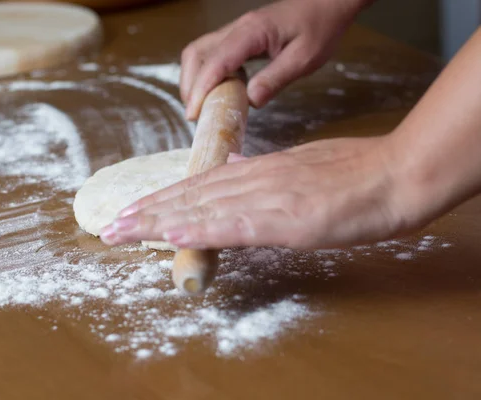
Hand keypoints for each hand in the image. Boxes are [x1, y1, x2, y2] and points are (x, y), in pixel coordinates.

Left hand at [100, 136, 415, 249]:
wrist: (394, 176)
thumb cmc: (354, 174)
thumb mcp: (301, 163)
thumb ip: (263, 168)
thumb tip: (232, 164)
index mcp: (259, 170)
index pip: (201, 184)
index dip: (165, 198)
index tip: (137, 208)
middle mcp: (254, 180)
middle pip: (191, 196)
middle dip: (149, 211)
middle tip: (113, 224)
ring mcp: (266, 198)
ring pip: (202, 209)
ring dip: (159, 221)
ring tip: (124, 230)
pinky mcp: (284, 219)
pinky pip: (233, 226)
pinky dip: (199, 230)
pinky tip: (172, 236)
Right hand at [181, 0, 368, 119]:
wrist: (327, 3)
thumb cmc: (320, 28)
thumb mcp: (305, 58)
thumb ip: (276, 79)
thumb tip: (250, 101)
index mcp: (252, 32)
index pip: (216, 61)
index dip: (201, 88)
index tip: (193, 114)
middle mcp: (237, 29)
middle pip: (196, 53)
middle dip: (190, 85)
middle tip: (194, 114)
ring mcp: (235, 31)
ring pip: (199, 52)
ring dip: (194, 79)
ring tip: (201, 105)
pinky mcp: (238, 37)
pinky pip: (212, 53)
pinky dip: (206, 74)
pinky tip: (218, 90)